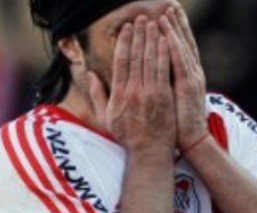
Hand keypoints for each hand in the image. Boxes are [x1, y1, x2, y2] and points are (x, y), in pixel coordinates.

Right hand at [88, 16, 175, 152]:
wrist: (148, 151)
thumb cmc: (126, 135)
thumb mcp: (105, 117)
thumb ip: (98, 94)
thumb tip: (90, 74)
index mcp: (117, 95)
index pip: (121, 62)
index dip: (124, 42)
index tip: (127, 29)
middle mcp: (132, 92)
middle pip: (135, 56)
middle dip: (139, 35)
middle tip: (141, 18)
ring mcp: (149, 93)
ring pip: (150, 59)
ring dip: (152, 39)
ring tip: (153, 23)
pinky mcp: (164, 96)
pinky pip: (164, 69)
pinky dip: (164, 53)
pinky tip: (166, 40)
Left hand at [161, 7, 208, 151]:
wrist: (190, 141)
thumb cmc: (174, 125)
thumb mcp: (166, 102)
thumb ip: (160, 86)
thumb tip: (147, 77)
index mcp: (183, 76)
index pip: (176, 48)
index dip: (170, 32)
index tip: (162, 16)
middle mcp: (190, 73)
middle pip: (181, 43)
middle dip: (175, 24)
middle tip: (169, 5)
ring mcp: (191, 78)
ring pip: (181, 49)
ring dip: (174, 30)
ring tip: (166, 14)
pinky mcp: (188, 86)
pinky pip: (180, 63)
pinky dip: (174, 48)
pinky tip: (168, 35)